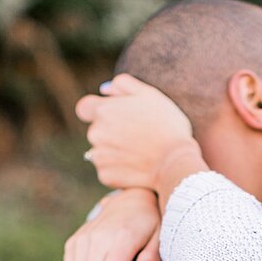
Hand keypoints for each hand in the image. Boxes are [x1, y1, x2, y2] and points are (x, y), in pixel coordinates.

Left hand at [75, 75, 201, 191]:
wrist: (175, 163)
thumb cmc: (167, 126)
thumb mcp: (150, 95)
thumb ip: (124, 85)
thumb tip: (104, 89)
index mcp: (103, 110)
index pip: (85, 108)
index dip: (98, 112)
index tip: (114, 117)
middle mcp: (95, 132)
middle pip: (97, 131)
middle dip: (112, 133)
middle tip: (137, 137)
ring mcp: (98, 156)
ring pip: (102, 152)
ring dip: (115, 152)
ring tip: (139, 153)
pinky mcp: (105, 175)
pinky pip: (108, 170)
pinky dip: (119, 170)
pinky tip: (137, 167)